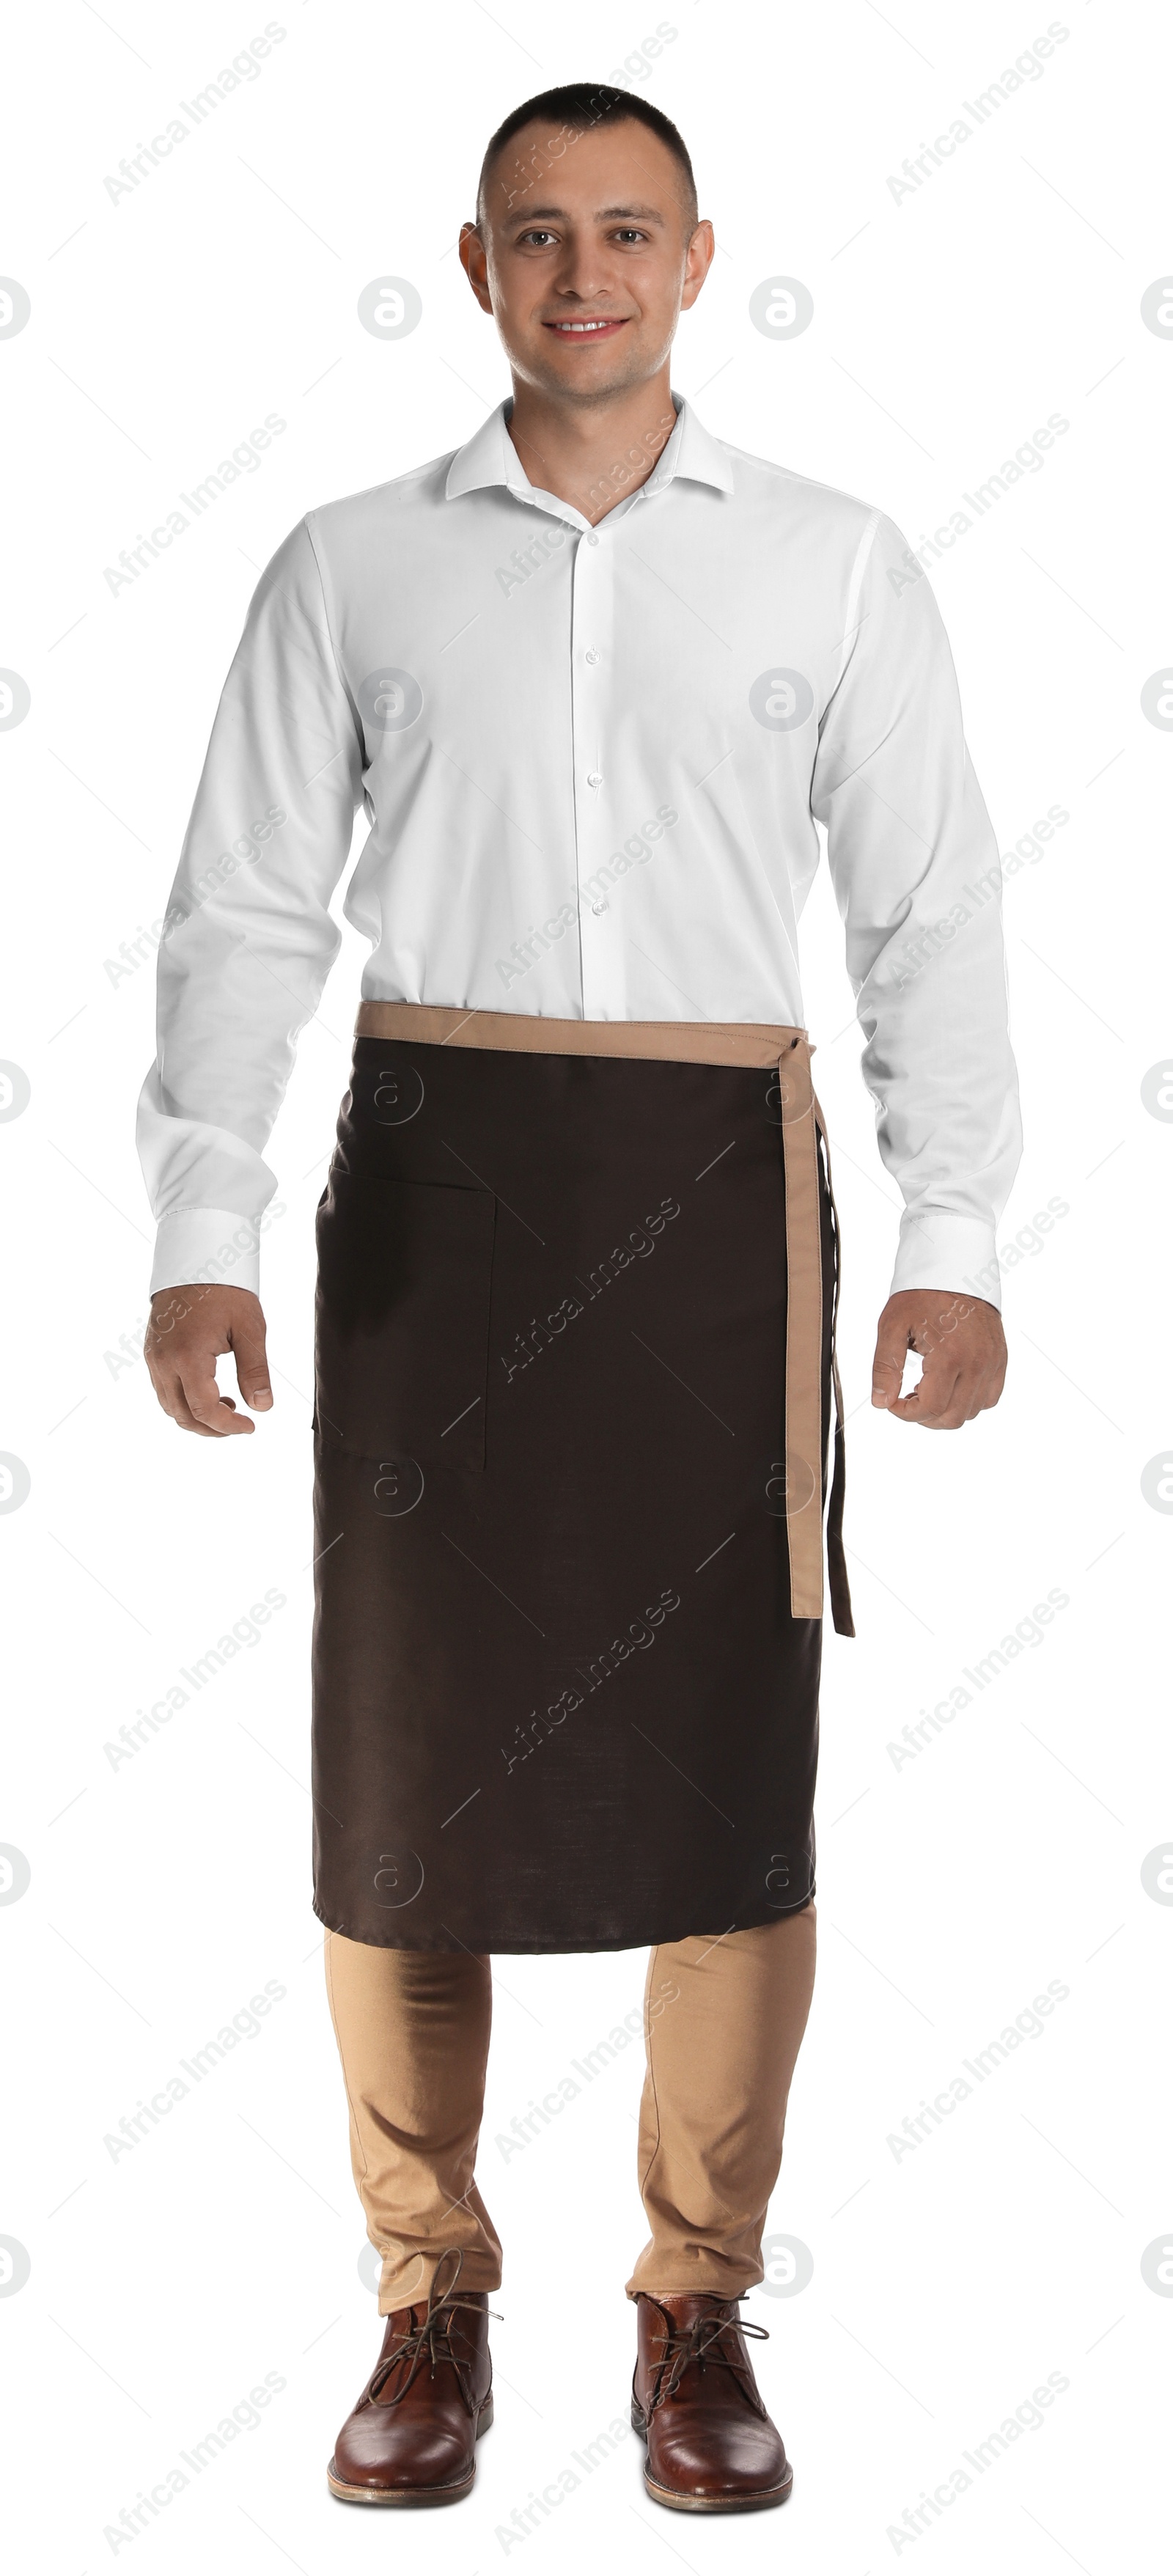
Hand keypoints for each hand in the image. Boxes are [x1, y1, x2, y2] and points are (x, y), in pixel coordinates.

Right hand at [145, 1284, 272, 1436]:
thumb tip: (262, 1407)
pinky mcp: (152, 1352)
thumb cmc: (225, 1291)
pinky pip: (163, 1389)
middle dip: (212, 1428)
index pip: (204, 1410)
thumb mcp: (250, 1329)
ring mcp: (153, 1357)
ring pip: (169, 1405)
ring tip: (227, 1405)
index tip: (250, 1427)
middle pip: (182, 1415)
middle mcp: (163, 1361)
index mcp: (188, 1357)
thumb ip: (255, 1371)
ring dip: (196, 1416)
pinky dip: (184, 1401)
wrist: (196, 1260)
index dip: (228, 1426)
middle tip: (240, 1423)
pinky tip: (209, 1391)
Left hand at [871, 1289, 1005, 1429]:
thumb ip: (885, 1368)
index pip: (929, 1409)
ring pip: (972, 1411)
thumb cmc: (922, 1293)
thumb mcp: (892, 1326)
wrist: (954, 1267)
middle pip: (952, 1418)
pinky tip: (950, 1385)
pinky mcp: (1000, 1358)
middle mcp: (977, 1363)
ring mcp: (992, 1362)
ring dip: (947, 1410)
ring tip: (928, 1388)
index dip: (905, 1414)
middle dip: (924, 1417)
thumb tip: (881, 1402)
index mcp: (950, 1357)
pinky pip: (990, 1397)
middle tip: (908, 1397)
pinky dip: (969, 1401)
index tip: (892, 1402)